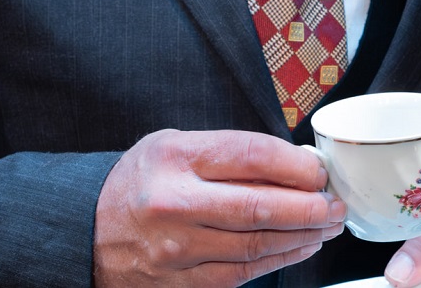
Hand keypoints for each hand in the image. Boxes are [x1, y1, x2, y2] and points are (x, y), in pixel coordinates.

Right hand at [93, 128, 345, 286]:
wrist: (84, 229)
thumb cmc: (143, 181)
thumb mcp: (177, 146)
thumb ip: (231, 152)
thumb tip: (297, 163)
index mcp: (175, 158)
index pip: (252, 156)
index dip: (297, 165)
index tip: (320, 170)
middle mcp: (172, 204)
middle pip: (259, 207)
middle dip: (310, 207)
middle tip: (336, 204)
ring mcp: (174, 251)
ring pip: (255, 246)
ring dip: (302, 236)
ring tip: (328, 225)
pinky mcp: (177, 285)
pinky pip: (241, 275)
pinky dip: (278, 261)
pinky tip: (299, 247)